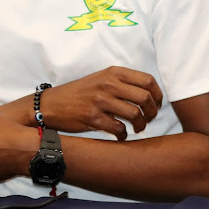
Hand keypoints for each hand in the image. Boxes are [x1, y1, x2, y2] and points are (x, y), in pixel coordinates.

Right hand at [25, 66, 162, 139]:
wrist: (51, 104)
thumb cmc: (79, 93)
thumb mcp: (100, 78)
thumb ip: (121, 82)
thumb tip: (148, 95)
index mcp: (112, 72)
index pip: (147, 80)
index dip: (157, 95)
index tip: (156, 104)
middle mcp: (107, 84)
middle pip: (145, 98)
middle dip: (152, 112)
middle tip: (148, 119)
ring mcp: (100, 100)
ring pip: (135, 114)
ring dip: (140, 125)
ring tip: (136, 128)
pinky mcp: (93, 117)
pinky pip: (119, 129)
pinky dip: (123, 135)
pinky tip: (120, 136)